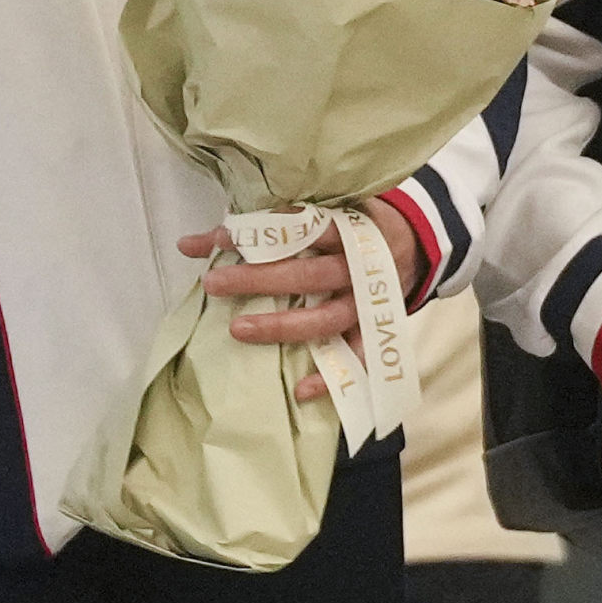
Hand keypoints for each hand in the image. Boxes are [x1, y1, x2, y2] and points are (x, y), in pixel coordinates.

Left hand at [184, 197, 433, 402]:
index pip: (302, 227)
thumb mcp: (317, 211)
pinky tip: (300, 391)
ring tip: (238, 330)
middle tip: (214, 283)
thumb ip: (258, 225)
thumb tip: (188, 244)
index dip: (263, 233)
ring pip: (326, 318)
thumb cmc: (348, 225)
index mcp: (346, 227)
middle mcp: (359, 265)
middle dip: (259, 279)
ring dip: (282, 326)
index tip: (221, 238)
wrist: (413, 242)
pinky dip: (331, 377)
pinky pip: (356, 357)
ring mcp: (368, 302)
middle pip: (308, 275)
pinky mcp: (374, 329)